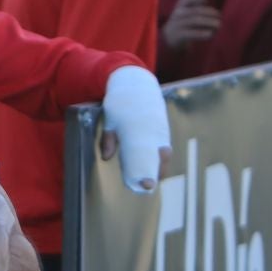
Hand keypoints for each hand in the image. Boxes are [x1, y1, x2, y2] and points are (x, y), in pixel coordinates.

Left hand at [99, 64, 171, 193]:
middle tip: (147, 186)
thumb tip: (107, 157)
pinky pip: (164, 146)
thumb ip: (109, 139)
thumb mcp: (110, 119)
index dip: (148, 173)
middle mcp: (154, 131)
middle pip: (160, 158)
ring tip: (151, 179)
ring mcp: (160, 129)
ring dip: (159, 167)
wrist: (135, 84)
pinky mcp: (163, 128)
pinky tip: (155, 166)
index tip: (147, 185)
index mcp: (140, 130)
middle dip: (155, 173)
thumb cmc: (120, 103)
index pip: (147, 156)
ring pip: (164, 153)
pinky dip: (161, 157)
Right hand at [162, 0, 221, 50]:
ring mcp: (178, 23)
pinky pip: (192, 33)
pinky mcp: (179, 35)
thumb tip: (217, 4)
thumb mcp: (187, 11)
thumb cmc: (184, 21)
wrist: (169, 36)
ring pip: (195, 21)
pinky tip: (211, 34)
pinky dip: (202, 33)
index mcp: (181, 4)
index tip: (211, 2)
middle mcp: (179, 12)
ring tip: (219, 25)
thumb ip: (198, 6)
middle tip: (221, 17)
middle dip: (211, 13)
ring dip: (209, 22)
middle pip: (197, 10)